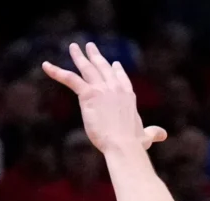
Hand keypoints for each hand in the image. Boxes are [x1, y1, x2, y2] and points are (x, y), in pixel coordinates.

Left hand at [42, 42, 165, 157]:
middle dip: (96, 56)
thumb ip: (153, 133)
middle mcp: (115, 87)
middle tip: (89, 46)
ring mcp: (102, 89)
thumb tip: (163, 134)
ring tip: (73, 47)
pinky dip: (56, 72)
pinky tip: (46, 65)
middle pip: (103, 67)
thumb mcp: (146, 136)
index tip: (114, 62)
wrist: (123, 145)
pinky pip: (70, 79)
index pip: (121, 78)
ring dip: (79, 56)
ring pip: (87, 68)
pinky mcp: (88, 94)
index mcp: (128, 96)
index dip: (116, 70)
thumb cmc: (134, 144)